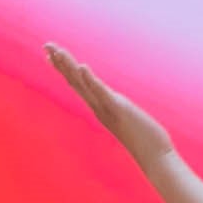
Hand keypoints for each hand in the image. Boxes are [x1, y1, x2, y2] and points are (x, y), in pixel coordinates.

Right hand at [42, 43, 175, 168]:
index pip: (77, 84)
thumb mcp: (127, 120)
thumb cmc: (145, 139)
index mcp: (99, 107)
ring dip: (69, 67)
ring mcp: (106, 109)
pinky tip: (82, 67)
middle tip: (46, 45)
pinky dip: (91, 80)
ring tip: (58, 51)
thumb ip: (119, 112)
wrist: (155, 157)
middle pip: (74, 81)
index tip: (50, 54)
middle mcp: (98, 107)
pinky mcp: (119, 110)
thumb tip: (116, 106)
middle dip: (60, 63)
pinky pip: (102, 93)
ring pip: (83, 85)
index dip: (63, 69)